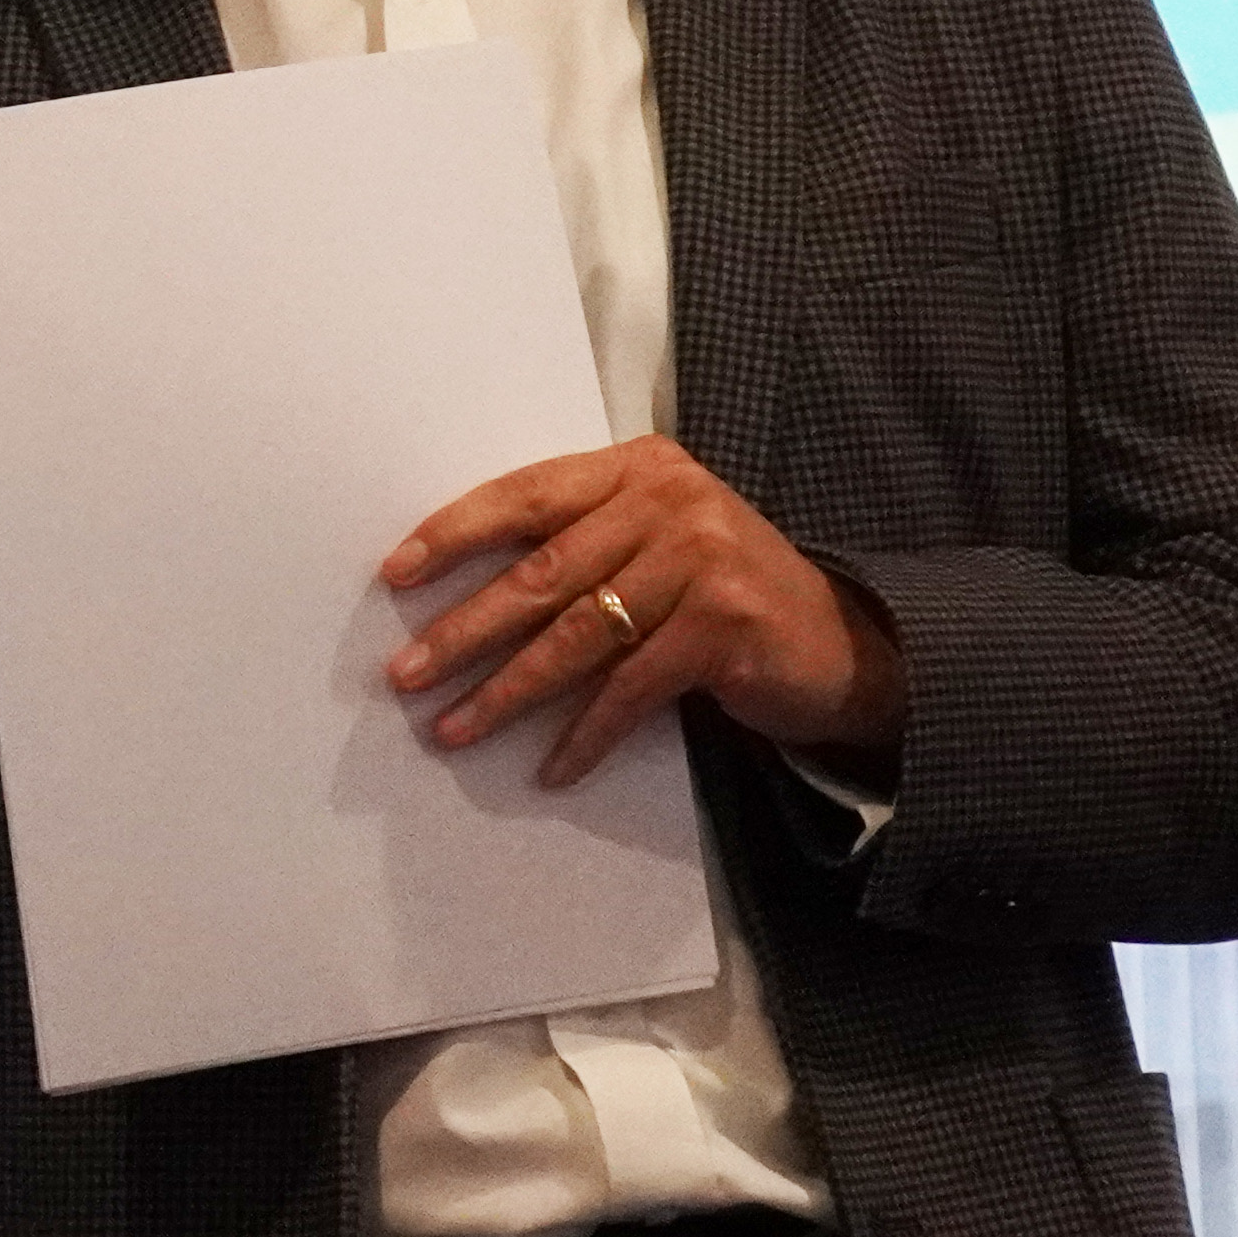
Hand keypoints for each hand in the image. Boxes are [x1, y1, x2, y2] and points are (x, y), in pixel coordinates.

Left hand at [379, 437, 905, 787]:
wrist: (842, 642)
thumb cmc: (723, 593)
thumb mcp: (657, 542)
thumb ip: (583, 544)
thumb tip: (461, 593)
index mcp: (639, 468)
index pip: (526, 495)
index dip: (454, 533)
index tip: (394, 574)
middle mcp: (671, 502)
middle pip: (541, 573)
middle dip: (464, 629)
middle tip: (406, 674)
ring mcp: (702, 562)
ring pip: (577, 636)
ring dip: (506, 692)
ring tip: (453, 728)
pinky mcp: (724, 627)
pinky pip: (630, 689)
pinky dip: (585, 734)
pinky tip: (551, 768)